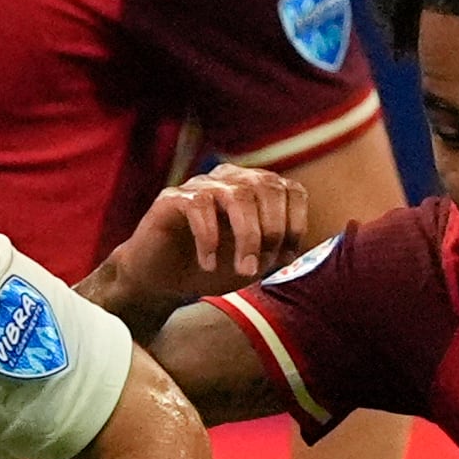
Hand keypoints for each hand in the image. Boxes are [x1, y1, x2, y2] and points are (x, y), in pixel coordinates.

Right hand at [83, 165, 307, 329]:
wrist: (161, 279)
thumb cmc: (212, 268)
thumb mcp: (252, 265)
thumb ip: (275, 254)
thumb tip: (296, 252)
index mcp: (255, 191)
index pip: (289, 189)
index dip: (295, 221)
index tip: (288, 256)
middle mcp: (230, 180)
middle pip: (266, 186)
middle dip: (272, 229)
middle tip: (262, 266)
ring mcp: (201, 186)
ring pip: (236, 195)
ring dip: (246, 236)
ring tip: (243, 271)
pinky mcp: (172, 198)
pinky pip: (199, 206)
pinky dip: (208, 238)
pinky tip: (207, 265)